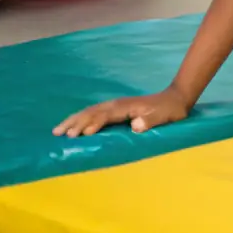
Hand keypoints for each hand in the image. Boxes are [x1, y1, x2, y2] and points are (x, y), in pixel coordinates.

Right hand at [54, 86, 189, 136]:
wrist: (176, 98)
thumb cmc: (170, 110)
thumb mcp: (165, 116)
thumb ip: (151, 120)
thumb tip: (136, 125)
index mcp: (126, 107)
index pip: (105, 115)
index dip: (93, 123)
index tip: (82, 135)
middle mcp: (118, 104)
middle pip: (92, 111)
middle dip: (75, 122)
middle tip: (58, 134)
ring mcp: (116, 105)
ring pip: (90, 111)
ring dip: (74, 120)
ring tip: (57, 130)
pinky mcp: (116, 109)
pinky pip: (95, 113)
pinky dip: (81, 118)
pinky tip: (73, 125)